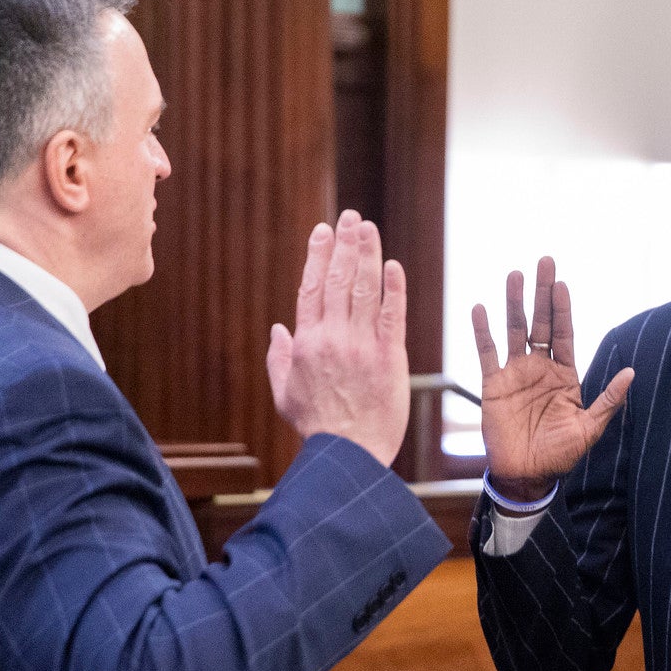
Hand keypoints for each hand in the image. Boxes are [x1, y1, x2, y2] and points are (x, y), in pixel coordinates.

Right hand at [266, 210, 410, 465]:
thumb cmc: (316, 427)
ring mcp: (362, 345)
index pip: (310, 288)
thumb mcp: (284, 394)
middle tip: (350, 217)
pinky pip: (393, 315)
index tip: (323, 231)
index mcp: (306, 343)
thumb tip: (277, 329)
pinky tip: (393, 265)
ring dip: (367, 254)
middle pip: (338, 280)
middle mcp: (332, 337)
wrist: (349, 454)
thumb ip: (278, 358)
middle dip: (344, 244)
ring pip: (364, 289)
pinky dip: (394, 288)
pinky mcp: (390, 357)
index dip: (317, 256)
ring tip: (369, 227)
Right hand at [470, 257, 633, 498]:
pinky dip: (483, 331)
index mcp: (564, 374)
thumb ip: (608, 399)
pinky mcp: (494, 384)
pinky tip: (480, 308)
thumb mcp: (589, 427)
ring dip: (514, 302)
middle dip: (542, 292)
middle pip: (541, 322)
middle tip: (544, 262)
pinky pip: (487, 353)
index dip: (563, 309)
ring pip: (514, 329)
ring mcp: (516, 373)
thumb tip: (632, 373)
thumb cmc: (560, 454)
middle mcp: (540, 367)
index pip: (564, 333)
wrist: (526, 474)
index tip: (562, 284)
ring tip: (514, 274)